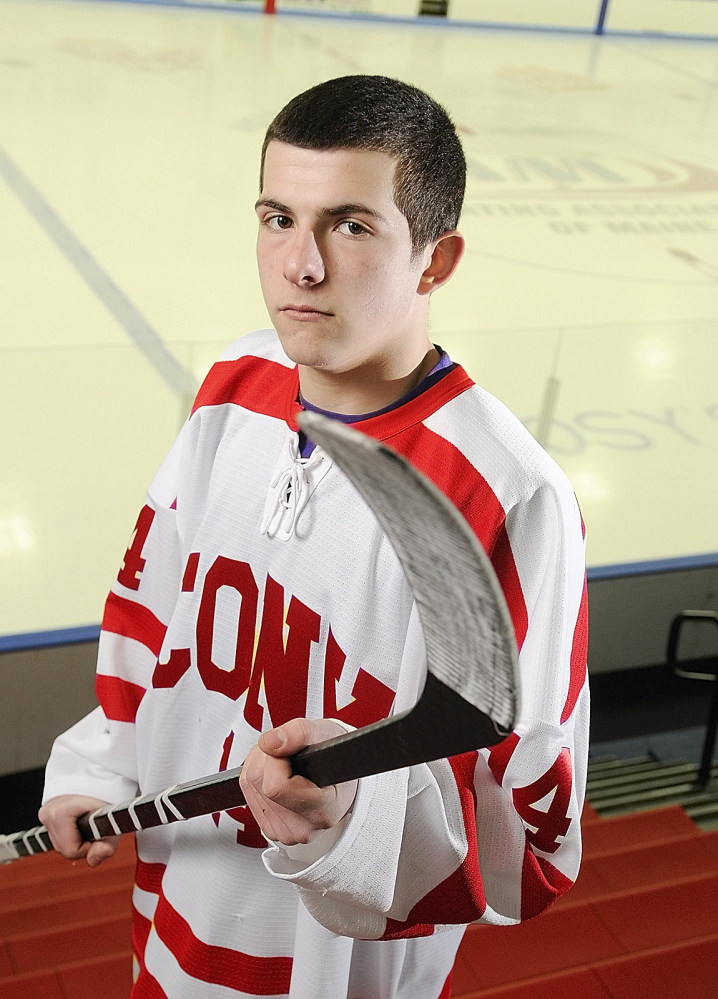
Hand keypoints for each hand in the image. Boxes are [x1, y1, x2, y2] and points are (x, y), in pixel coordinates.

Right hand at [38, 795, 120, 866]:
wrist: (100, 773)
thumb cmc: (107, 792)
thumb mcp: (112, 821)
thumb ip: (107, 846)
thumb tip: (93, 860)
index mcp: (59, 814)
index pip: (71, 852)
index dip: (89, 847)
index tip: (98, 831)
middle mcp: (48, 814)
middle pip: (64, 849)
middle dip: (82, 843)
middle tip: (95, 825)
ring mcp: (45, 813)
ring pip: (60, 843)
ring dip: (76, 837)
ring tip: (89, 820)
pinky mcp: (46, 813)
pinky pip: (58, 833)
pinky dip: (70, 831)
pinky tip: (81, 820)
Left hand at [240, 718, 356, 846]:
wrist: (339, 776)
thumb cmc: (336, 758)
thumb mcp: (326, 734)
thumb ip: (299, 733)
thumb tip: (269, 743)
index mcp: (322, 811)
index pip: (276, 787)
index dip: (278, 759)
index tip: (292, 751)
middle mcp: (302, 829)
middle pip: (258, 782)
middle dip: (267, 757)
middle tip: (290, 753)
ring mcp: (284, 832)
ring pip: (249, 785)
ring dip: (260, 764)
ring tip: (286, 761)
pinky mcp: (270, 829)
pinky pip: (246, 794)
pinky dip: (256, 777)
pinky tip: (278, 774)